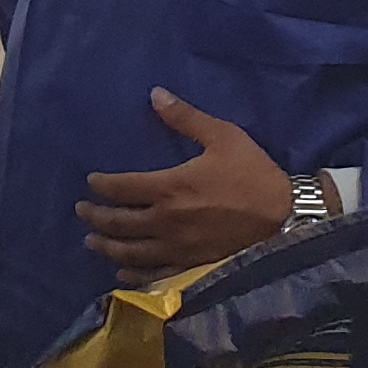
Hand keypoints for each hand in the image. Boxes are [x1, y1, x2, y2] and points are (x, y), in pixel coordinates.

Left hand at [78, 91, 294, 281]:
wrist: (286, 217)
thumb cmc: (253, 174)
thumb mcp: (223, 137)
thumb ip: (186, 117)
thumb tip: (156, 94)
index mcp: (170, 188)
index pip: (122, 188)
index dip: (102, 186)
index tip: (90, 182)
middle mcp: (166, 221)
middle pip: (119, 223)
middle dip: (96, 217)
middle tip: (81, 212)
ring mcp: (178, 248)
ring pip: (131, 251)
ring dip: (108, 246)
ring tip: (92, 241)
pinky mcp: (191, 266)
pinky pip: (155, 273)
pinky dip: (134, 273)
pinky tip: (122, 272)